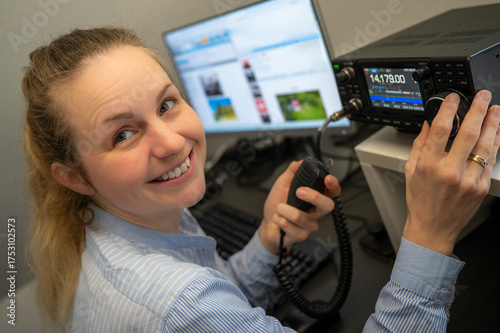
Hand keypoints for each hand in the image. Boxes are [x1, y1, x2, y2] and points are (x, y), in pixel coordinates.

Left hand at [258, 160, 340, 254]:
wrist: (268, 224)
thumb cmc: (277, 205)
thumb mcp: (282, 184)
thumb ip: (292, 173)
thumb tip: (299, 162)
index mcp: (315, 199)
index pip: (332, 192)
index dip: (334, 186)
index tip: (328, 178)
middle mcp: (316, 212)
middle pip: (328, 206)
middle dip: (314, 197)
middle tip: (299, 191)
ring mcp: (309, 225)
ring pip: (301, 217)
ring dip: (284, 210)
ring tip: (279, 208)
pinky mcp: (300, 235)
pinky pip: (290, 226)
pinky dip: (279, 219)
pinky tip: (278, 219)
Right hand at [404, 90, 499, 254]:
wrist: (433, 228)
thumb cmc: (420, 201)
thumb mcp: (411, 170)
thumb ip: (419, 144)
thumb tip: (427, 124)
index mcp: (428, 165)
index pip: (439, 130)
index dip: (449, 110)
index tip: (454, 99)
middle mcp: (449, 172)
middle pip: (468, 134)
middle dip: (478, 111)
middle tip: (484, 98)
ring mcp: (468, 180)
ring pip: (485, 146)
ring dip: (492, 125)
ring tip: (495, 111)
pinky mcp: (480, 188)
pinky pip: (490, 161)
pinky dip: (495, 145)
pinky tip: (496, 134)